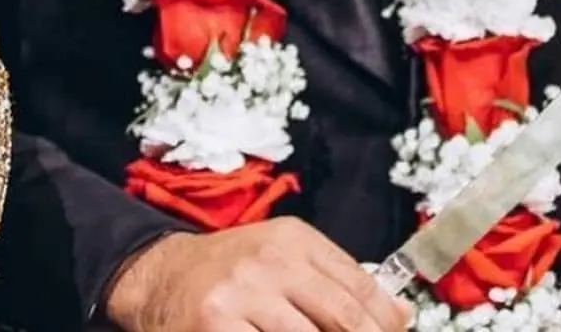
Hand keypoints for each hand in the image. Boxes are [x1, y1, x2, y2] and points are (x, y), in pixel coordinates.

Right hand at [103, 219, 411, 331]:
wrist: (160, 276)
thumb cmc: (231, 271)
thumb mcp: (282, 257)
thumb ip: (337, 280)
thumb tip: (400, 315)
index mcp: (292, 239)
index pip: (362, 288)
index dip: (387, 323)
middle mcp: (268, 262)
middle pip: (345, 320)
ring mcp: (240, 297)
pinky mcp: (217, 327)